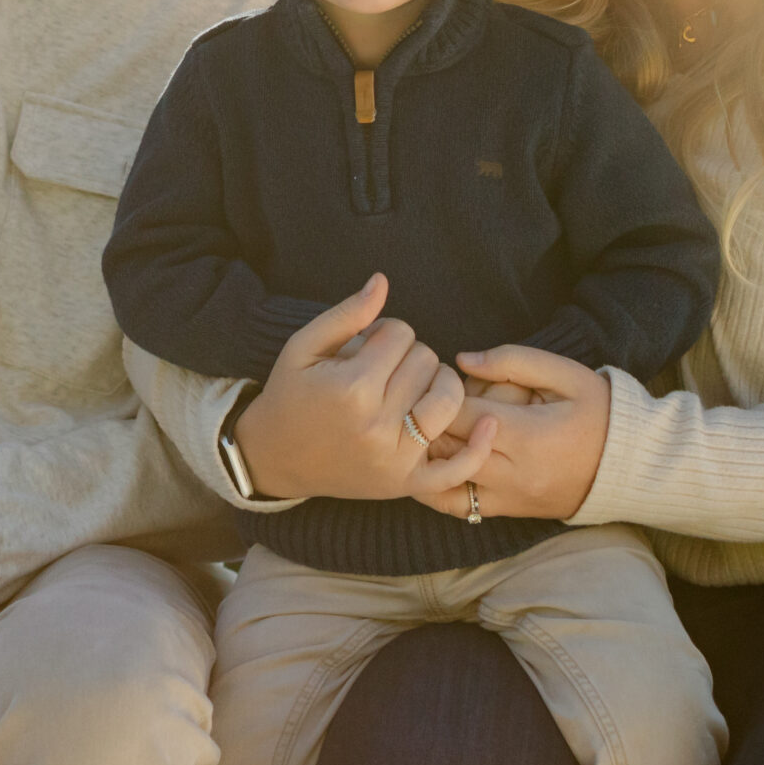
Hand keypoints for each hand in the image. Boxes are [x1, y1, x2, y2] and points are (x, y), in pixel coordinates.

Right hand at [230, 274, 494, 503]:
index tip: (364, 347)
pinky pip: (456, 468)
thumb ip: (347, 314)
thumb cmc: (290, 395)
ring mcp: (395, 458)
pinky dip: (477, 447)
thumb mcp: (303, 347)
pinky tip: (488, 423)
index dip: (384, 332)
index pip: (401, 333)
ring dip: (438, 383)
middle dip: (408, 354)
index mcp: (351, 388)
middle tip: (381, 369)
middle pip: (427, 361)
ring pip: (449, 398)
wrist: (274, 457)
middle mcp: (378, 425)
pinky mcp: (406, 483)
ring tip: (413, 387)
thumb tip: (383, 280)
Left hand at [413, 345, 611, 522]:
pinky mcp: (509, 513)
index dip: (441, 394)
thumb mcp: (564, 373)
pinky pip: (459, 507)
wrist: (631, 464)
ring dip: (430, 457)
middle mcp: (513, 474)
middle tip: (426, 402)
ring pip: (444, 485)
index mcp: (527, 435)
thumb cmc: (598, 410)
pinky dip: (441, 484)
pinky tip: (437, 461)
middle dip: (430, 423)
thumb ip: (512, 360)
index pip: (459, 416)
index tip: (441, 378)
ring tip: (425, 433)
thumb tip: (462, 360)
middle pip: (445, 450)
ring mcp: (510, 499)